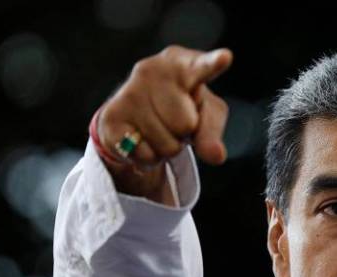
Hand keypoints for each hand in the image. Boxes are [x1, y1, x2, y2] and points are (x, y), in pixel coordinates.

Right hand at [97, 45, 232, 202]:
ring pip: (166, 145)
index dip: (212, 63)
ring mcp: (128, 91)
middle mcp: (151, 70)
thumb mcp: (206, 115)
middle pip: (186, 124)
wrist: (136, 114)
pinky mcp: (111, 116)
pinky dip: (150, 158)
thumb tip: (216, 155)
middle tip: (174, 121)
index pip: (201, 66)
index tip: (225, 58)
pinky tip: (142, 139)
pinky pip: (146, 155)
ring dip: (167, 147)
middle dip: (184, 133)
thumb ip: (212, 132)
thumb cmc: (183, 106)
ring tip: (158, 129)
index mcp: (182, 63)